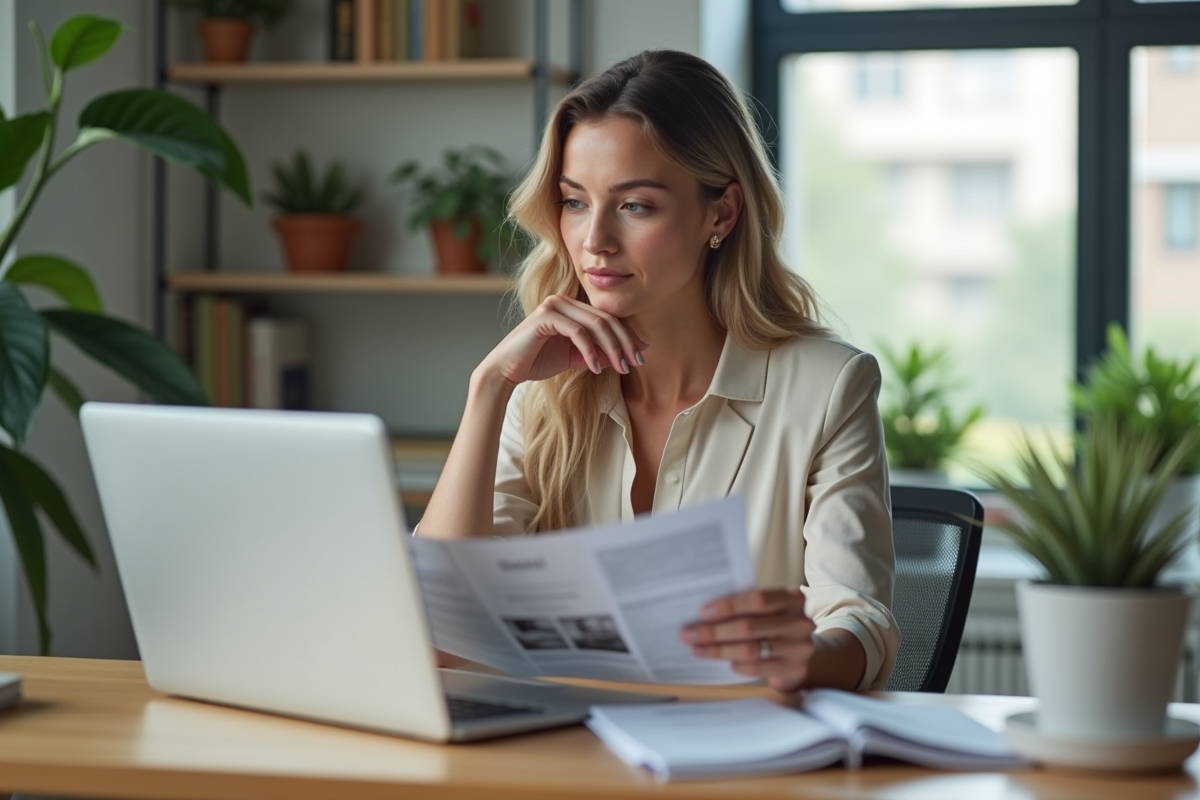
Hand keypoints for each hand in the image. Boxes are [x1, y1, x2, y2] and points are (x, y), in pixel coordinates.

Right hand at [477, 294, 648, 386]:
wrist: (505, 370)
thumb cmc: (537, 362)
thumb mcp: (574, 358)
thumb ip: (597, 353)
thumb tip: (624, 355)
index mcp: (570, 307)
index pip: (606, 318)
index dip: (627, 335)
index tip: (642, 353)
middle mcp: (563, 301)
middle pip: (605, 319)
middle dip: (625, 342)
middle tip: (637, 361)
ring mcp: (554, 305)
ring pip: (596, 325)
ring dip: (612, 348)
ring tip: (622, 367)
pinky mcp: (546, 316)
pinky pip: (578, 333)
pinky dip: (590, 352)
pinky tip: (595, 368)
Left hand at [680, 588, 816, 692]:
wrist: (800, 652)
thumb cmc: (774, 623)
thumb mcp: (768, 609)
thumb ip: (746, 606)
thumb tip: (703, 612)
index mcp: (792, 598)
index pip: (758, 599)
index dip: (729, 606)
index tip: (703, 612)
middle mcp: (799, 622)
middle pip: (749, 627)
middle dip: (714, 632)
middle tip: (689, 635)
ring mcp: (799, 647)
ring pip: (750, 650)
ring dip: (719, 650)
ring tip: (697, 649)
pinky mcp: (794, 669)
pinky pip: (757, 668)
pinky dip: (737, 665)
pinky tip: (725, 662)